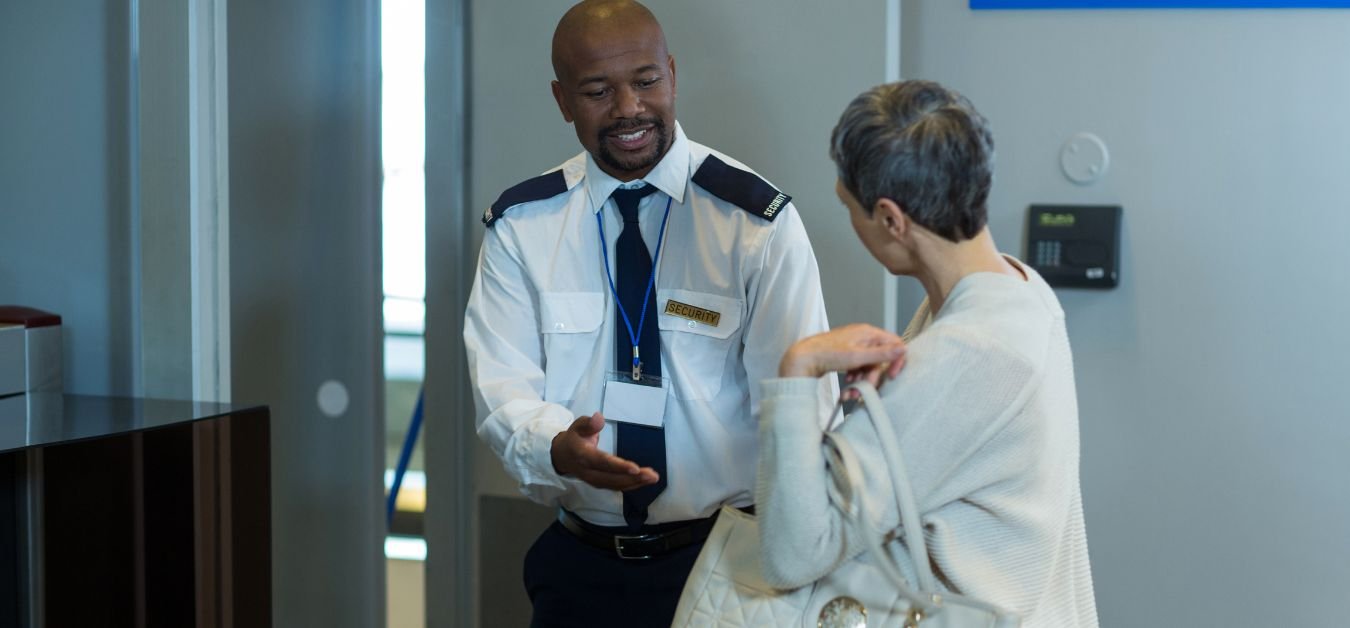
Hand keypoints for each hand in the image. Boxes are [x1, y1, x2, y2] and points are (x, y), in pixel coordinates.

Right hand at [550, 413, 659, 490]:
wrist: (561, 455)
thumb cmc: (574, 437)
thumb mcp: (578, 425)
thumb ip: (589, 423)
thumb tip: (599, 418)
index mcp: (582, 455)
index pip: (602, 462)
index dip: (618, 466)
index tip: (635, 468)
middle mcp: (588, 471)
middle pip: (611, 478)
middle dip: (633, 478)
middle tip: (652, 475)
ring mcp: (593, 480)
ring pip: (615, 485)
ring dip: (635, 483)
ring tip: (653, 478)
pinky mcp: (599, 484)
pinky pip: (616, 486)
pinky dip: (631, 485)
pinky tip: (645, 481)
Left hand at [779, 324, 906, 396]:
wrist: (802, 359)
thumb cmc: (827, 355)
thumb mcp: (858, 357)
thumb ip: (882, 354)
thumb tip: (903, 349)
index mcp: (868, 333)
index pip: (895, 344)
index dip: (896, 361)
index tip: (891, 376)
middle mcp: (862, 337)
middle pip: (880, 359)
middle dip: (873, 377)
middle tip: (865, 389)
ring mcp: (854, 345)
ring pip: (868, 366)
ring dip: (863, 381)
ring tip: (851, 393)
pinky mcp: (846, 355)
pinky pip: (858, 368)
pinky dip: (855, 378)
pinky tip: (847, 386)